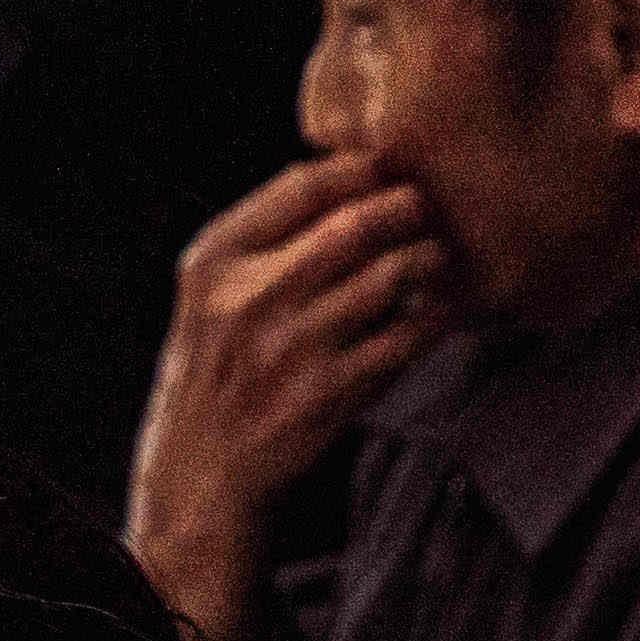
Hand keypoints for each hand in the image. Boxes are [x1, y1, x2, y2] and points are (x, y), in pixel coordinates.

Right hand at [125, 153, 450, 640]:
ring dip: (427, 259)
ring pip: (389, 276)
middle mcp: (247, 299)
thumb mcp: (210, 293)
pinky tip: (438, 310)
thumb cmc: (219, 370)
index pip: (304, 184)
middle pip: (356, 223)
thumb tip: (356, 174)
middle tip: (426, 210)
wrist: (201, 471)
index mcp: (213, 262)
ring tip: (436, 257)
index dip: (363, 169)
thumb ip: (265, 236)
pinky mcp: (328, 394)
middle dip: (406, 208)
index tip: (389, 171)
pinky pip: (406, 337)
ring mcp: (290, 348)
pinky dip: (434, 317)